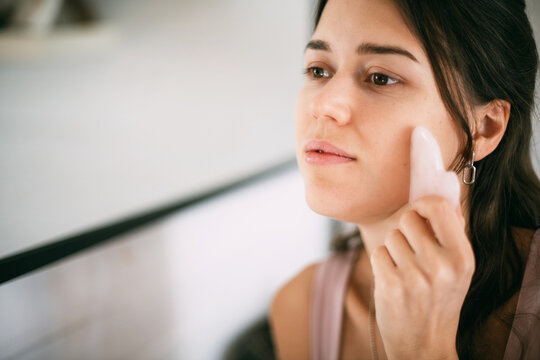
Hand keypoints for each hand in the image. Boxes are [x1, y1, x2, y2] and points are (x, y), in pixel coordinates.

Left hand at [370, 195, 474, 359]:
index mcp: (462, 257)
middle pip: (408, 219)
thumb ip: (452, 234)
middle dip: (406, 230)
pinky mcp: (390, 284)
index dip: (424, 204)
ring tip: (405, 270)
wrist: (424, 344)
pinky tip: (393, 279)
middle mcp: (440, 265)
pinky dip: (382, 263)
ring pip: (391, 236)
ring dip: (394, 249)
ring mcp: (414, 276)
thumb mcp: (458, 270)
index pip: (439, 207)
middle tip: (413, 250)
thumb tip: (440, 200)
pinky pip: (378, 252)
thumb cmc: (440, 300)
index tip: (419, 212)